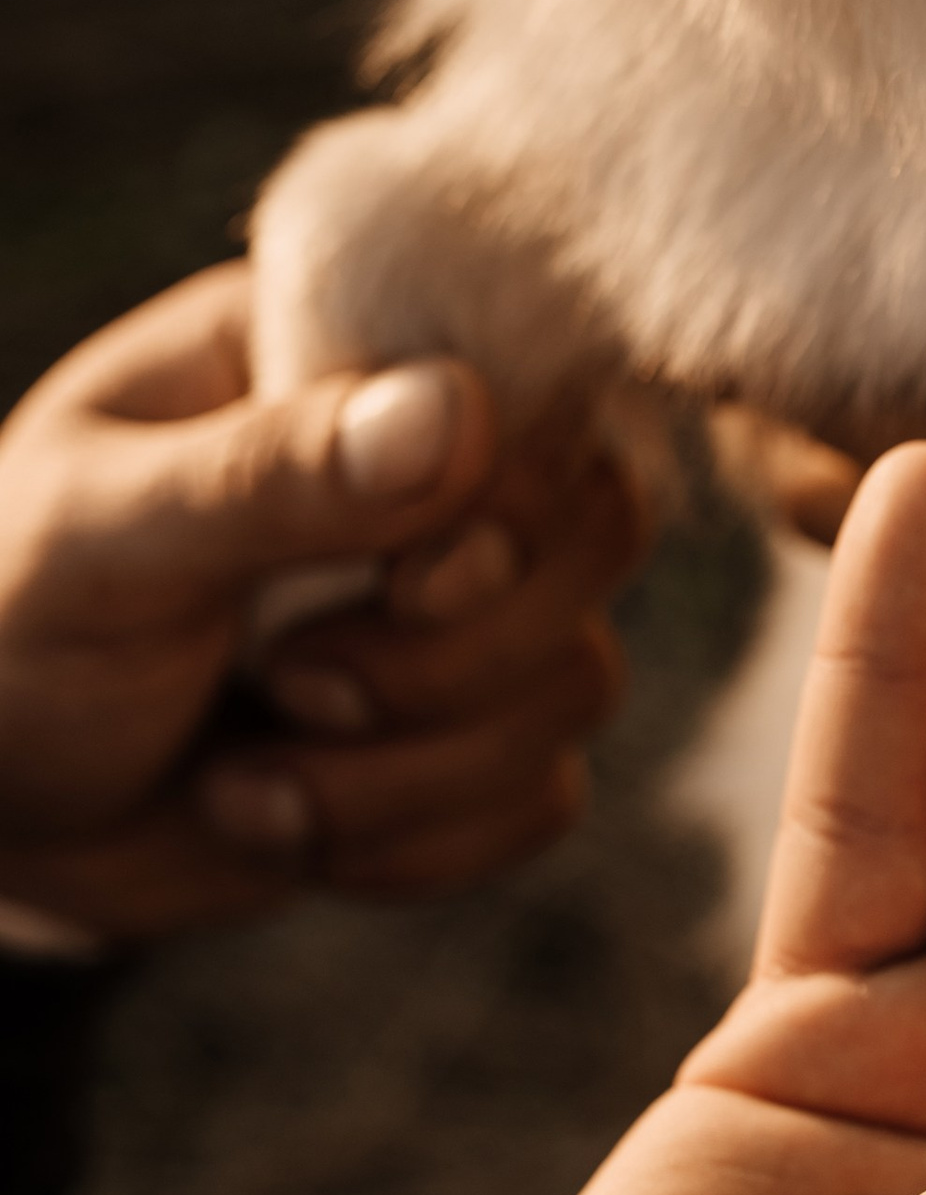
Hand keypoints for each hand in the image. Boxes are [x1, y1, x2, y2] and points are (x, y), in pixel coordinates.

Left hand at [0, 265, 643, 940]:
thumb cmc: (3, 619)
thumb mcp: (101, 534)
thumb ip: (271, 473)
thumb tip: (460, 413)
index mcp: (344, 348)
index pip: (539, 386)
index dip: (503, 515)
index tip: (394, 590)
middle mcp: (432, 462)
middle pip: (597, 536)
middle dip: (446, 663)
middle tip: (287, 686)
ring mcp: (464, 602)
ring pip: (577, 686)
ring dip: (400, 778)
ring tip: (238, 782)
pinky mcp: (468, 737)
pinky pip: (542, 799)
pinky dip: (411, 845)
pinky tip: (283, 822)